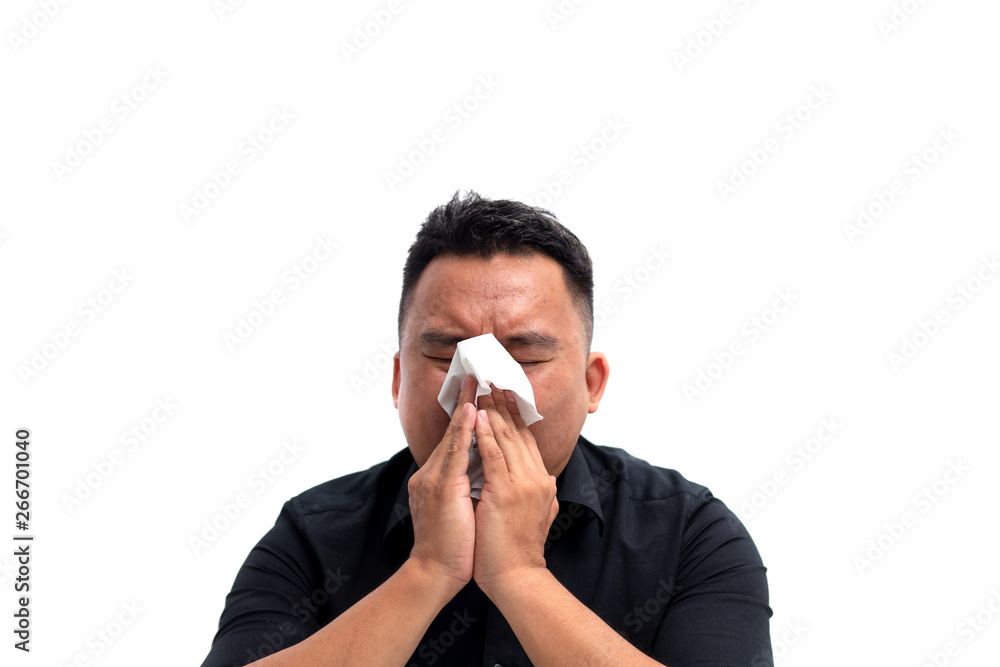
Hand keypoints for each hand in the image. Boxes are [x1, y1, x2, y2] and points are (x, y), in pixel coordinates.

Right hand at [407, 375, 477, 596]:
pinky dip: (464, 431)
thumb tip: (484, 476)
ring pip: (453, 436)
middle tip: (476, 376)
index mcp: (437, 480)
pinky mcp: (442, 488)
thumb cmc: (452, 548)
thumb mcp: (460, 511)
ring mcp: (434, 479)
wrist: (435, 574)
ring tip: (476, 384)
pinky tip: (473, 413)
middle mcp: (431, 474)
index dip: (466, 418)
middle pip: (452, 432)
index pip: (455, 441)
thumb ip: (467, 490)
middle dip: (465, 403)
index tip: (476, 395)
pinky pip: (455, 452)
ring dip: (466, 409)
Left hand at [472, 385, 558, 597]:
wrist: (514, 577)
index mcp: (542, 482)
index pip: (527, 440)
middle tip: (493, 379)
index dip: (516, 416)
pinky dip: (483, 432)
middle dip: (504, 405)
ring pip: (506, 437)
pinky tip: (475, 415)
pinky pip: (493, 453)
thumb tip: (542, 481)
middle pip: (518, 432)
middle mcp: (536, 477)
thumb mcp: (535, 514)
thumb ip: (537, 494)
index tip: (506, 394)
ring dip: (493, 410)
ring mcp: (522, 483)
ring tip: (483, 388)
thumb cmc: (517, 551)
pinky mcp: (505, 491)